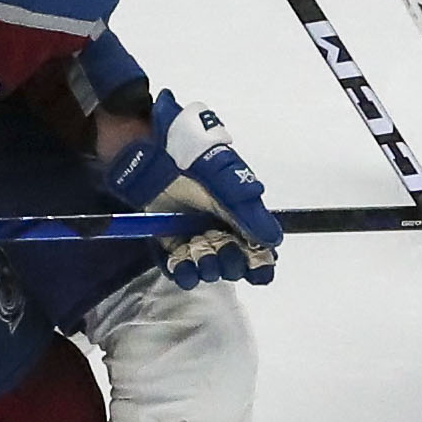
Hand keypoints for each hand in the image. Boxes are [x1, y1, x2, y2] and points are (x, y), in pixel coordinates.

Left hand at [97, 91, 280, 285]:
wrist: (148, 151)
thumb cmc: (192, 159)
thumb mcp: (227, 183)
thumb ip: (249, 213)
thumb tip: (273, 240)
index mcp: (241, 215)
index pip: (258, 249)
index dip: (259, 264)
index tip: (255, 270)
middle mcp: (219, 228)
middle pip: (233, 263)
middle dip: (230, 263)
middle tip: (220, 250)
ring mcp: (193, 234)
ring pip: (206, 268)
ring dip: (205, 268)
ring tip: (198, 254)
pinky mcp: (167, 239)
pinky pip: (177, 265)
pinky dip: (180, 270)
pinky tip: (182, 265)